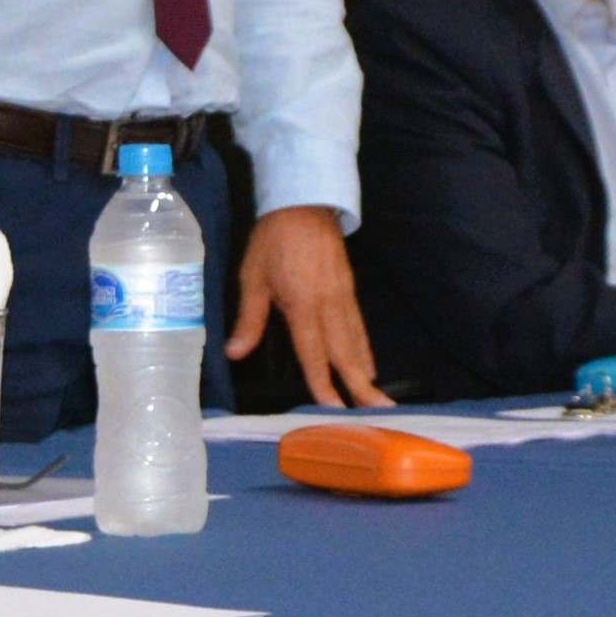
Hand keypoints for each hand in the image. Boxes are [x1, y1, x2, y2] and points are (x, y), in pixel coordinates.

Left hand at [228, 203, 386, 407]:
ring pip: (357, 342)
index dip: (323, 383)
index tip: (334, 409)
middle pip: (346, 353)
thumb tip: (235, 353)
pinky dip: (366, 350)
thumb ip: (249, 319)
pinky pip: (359, 327)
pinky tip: (368, 366)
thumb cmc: (273, 240)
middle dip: (361, 386)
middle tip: (379, 412)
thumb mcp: (252, 277)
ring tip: (380, 400)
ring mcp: (344, 297)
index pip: (314, 352)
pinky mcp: (350, 290)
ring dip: (367, 372)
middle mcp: (329, 305)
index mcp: (303, 304)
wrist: (305, 203)